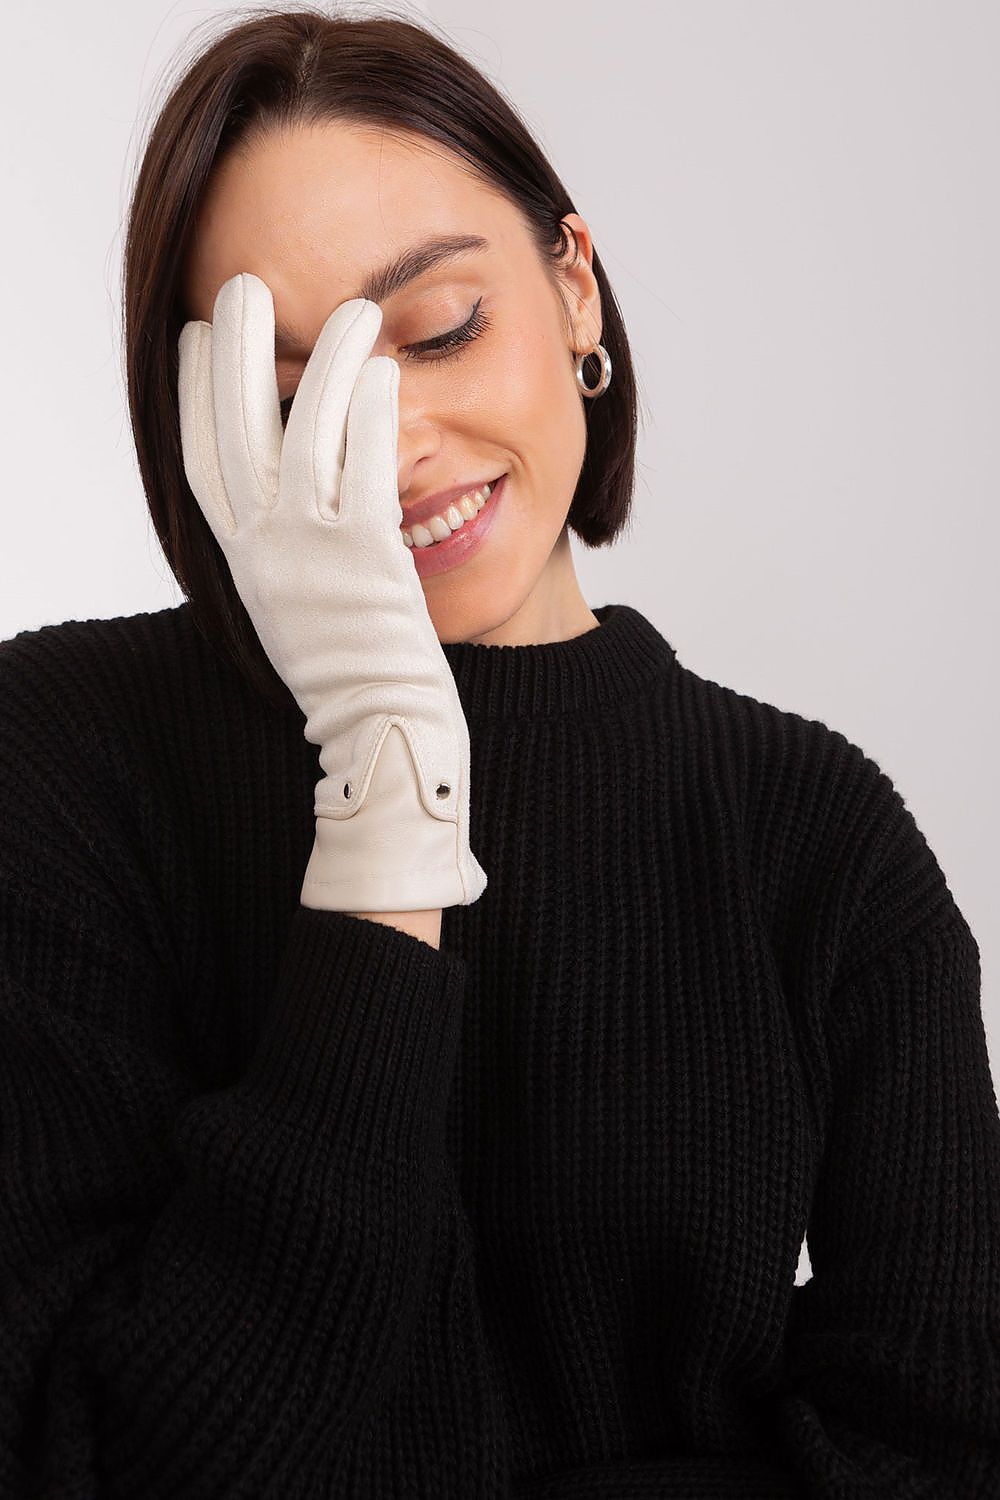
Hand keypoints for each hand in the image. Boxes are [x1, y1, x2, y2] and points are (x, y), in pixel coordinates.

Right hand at [177, 273, 486, 912]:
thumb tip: (293, 491)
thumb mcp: (296, 603)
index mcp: (242, 559)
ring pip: (305, 435)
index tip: (192, 335)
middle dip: (232, 352)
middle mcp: (264, 550)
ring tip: (349, 309)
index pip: (200, 459)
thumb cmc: (350, 676)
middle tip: (236, 284)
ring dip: (324, 363)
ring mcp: (311, 553)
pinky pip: (364, 471)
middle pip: (234, 429)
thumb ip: (287, 546)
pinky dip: (371, 416)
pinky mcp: (366, 560)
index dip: (190, 393)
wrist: (380, 735)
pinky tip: (384, 371)